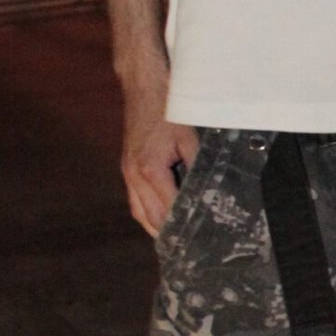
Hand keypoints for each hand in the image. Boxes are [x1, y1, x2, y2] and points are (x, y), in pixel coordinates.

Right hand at [121, 102, 198, 236]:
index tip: (198, 239)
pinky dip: (147, 214)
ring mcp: (127, 172)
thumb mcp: (189, 136)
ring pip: (139, 212)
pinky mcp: (126, 167)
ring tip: (175, 241)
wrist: (143, 86)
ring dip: (156, 227)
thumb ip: (197, 165)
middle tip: (189, 249)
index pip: (168, 209)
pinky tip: (160, 219)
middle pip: (151, 217)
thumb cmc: (167, 108)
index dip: (184, 225)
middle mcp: (134, 175)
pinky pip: (135, 200)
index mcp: (150, 170)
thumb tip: (208, 190)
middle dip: (169, 234)